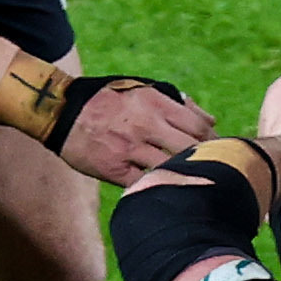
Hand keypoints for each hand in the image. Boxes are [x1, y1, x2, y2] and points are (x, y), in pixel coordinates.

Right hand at [55, 77, 215, 184]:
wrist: (60, 111)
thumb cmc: (108, 101)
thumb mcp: (142, 90)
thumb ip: (179, 104)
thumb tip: (213, 120)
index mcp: (155, 103)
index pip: (200, 127)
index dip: (215, 142)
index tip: (220, 151)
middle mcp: (145, 125)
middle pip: (191, 149)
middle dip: (206, 161)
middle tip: (213, 171)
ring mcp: (129, 148)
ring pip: (170, 168)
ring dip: (184, 176)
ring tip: (194, 183)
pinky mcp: (114, 169)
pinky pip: (145, 183)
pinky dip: (158, 187)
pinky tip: (168, 190)